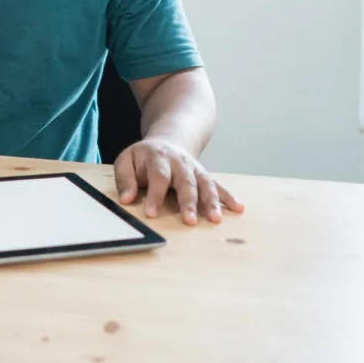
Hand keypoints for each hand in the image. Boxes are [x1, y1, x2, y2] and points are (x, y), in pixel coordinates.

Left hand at [113, 137, 244, 224]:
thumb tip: (126, 199)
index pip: (158, 177)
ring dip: (212, 201)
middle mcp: (180, 163)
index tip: (152, 214)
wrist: (167, 141)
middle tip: (189, 221)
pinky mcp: (204, 175)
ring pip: (205, 184)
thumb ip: (125, 179)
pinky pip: (218, 185)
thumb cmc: (143, 157)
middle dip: (188, 202)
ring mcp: (195, 168)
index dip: (156, 195)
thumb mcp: (126, 161)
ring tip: (215, 219)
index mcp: (158, 158)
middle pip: (186, 182)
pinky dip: (228, 197)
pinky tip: (238, 208)